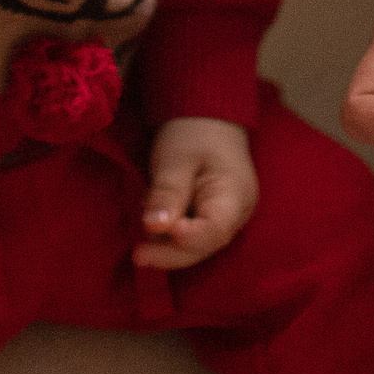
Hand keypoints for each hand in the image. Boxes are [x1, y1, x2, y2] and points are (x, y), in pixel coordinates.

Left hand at [136, 116, 255, 268]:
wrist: (207, 119)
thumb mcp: (175, 158)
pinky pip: (190, 236)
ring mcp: (224, 220)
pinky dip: (168, 234)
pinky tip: (151, 219)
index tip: (160, 233)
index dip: (189, 240)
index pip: (215, 231)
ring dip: (166, 242)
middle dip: (170, 252)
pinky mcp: (208, 220)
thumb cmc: (194, 133)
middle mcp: (235, 216)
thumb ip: (168, 192)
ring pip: (195, 246)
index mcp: (234, 196)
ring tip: (143, 220)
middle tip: (138, 254)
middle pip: (204, 246)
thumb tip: (154, 228)